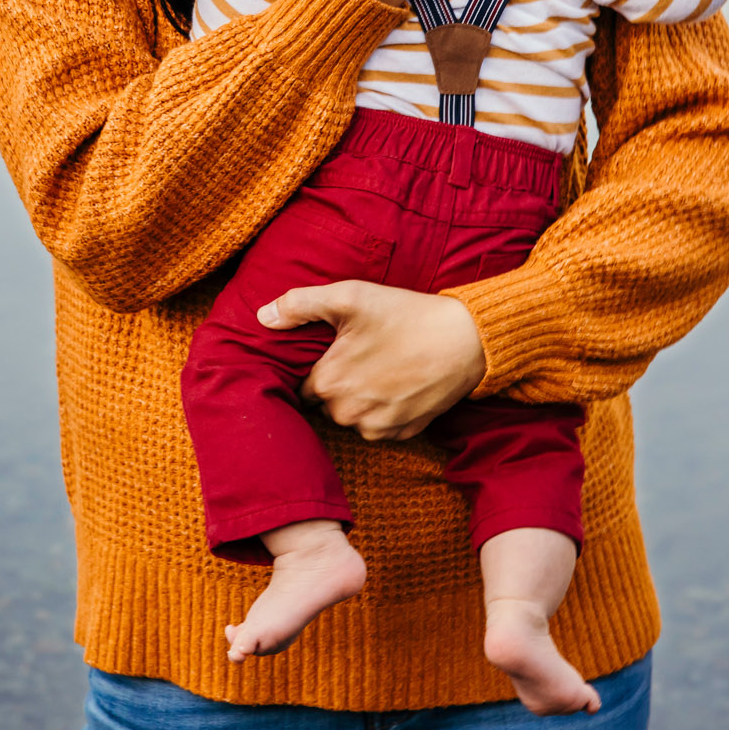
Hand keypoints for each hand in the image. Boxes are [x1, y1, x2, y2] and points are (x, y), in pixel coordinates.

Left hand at [257, 281, 485, 440]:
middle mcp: (349, 413)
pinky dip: (384, 411)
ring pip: (352, 417)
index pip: (301, 387)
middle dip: (337, 384)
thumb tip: (262, 317)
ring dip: (359, 400)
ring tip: (382, 366)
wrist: (466, 339)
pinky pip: (379, 428)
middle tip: (360, 355)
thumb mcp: (350, 296)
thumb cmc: (405, 313)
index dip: (315, 369)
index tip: (330, 354)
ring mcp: (378, 427)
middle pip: (326, 404)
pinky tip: (398, 384)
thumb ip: (299, 304)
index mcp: (330, 382)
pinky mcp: (403, 433)